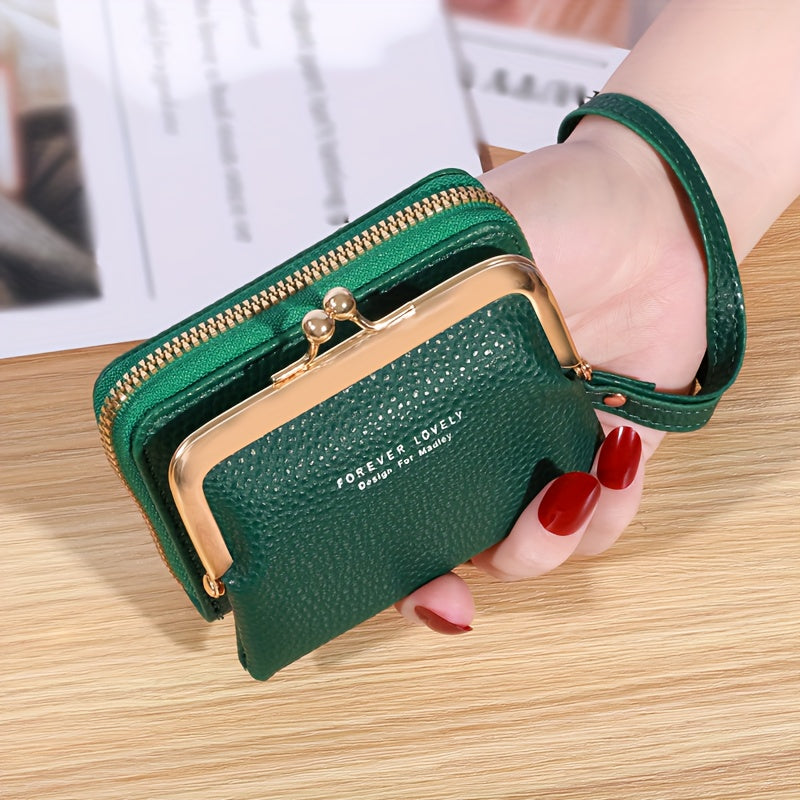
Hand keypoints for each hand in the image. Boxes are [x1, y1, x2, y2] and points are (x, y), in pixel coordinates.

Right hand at [396, 117, 707, 630]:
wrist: (662, 203)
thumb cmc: (562, 205)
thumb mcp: (469, 231)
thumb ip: (408, 272)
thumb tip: (321, 302)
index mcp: (428, 389)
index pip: (384, 484)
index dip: (378, 549)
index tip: (373, 579)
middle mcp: (476, 431)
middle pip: (444, 539)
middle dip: (442, 590)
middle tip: (449, 603)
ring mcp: (540, 447)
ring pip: (527, 546)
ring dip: (536, 548)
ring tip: (556, 497)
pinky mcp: (610, 452)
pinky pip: (604, 520)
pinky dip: (605, 515)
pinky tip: (607, 470)